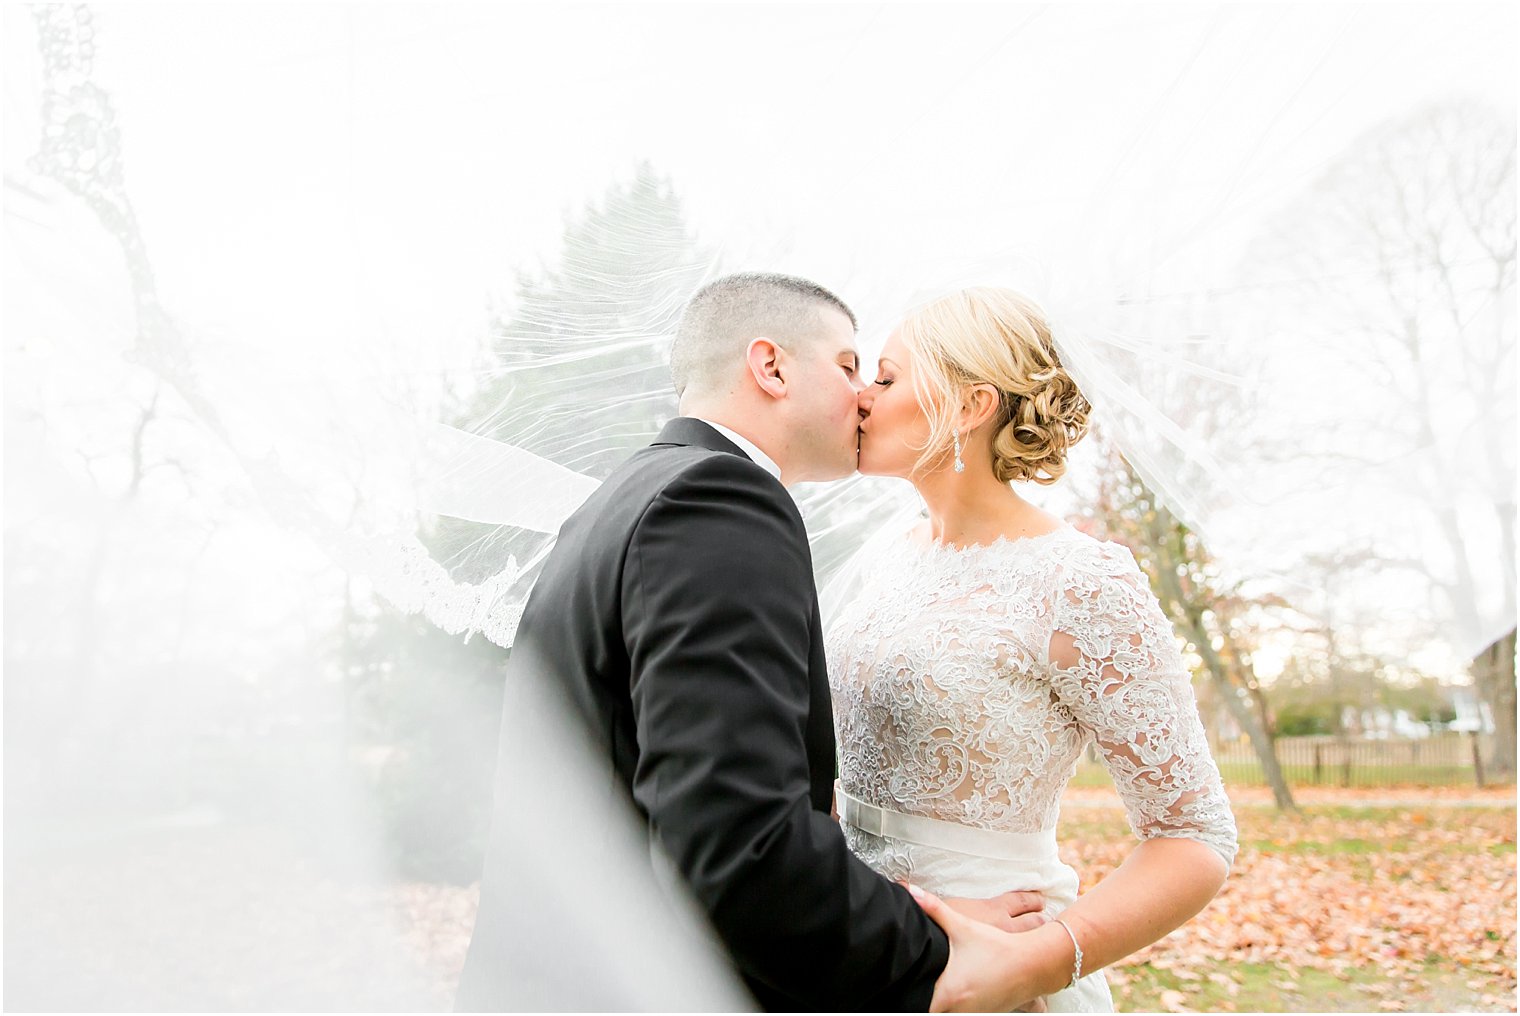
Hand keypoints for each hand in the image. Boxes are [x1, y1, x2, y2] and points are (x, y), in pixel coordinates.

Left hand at [909, 882, 1050, 1012]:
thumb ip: (935, 909)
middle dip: (922, 996)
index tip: (903, 989)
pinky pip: (962, 1013)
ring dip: (942, 1001)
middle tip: (911, 986)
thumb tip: (912, 891)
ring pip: (948, 1013)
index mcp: (950, 991)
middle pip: (931, 1010)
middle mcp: (959, 1008)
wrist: (1032, 963)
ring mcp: (971, 1014)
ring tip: (932, 986)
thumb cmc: (998, 949)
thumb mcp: (963, 927)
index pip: (919, 1003)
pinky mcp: (982, 1014)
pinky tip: (956, 993)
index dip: (911, 997)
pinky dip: (957, 1005)